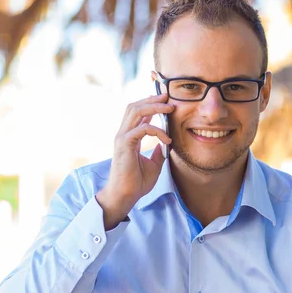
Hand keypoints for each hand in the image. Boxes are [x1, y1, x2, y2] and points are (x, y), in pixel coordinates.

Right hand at [96, 94, 173, 229]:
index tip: (166, 101)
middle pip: (135, 106)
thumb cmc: (136, 182)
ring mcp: (122, 138)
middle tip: (168, 97)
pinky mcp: (124, 145)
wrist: (125, 196)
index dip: (151, 103)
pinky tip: (166, 139)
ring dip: (154, 106)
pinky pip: (142, 129)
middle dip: (152, 99)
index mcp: (129, 136)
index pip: (138, 113)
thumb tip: (166, 142)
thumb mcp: (154, 163)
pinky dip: (157, 131)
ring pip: (136, 112)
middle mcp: (123, 134)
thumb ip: (158, 151)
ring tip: (169, 108)